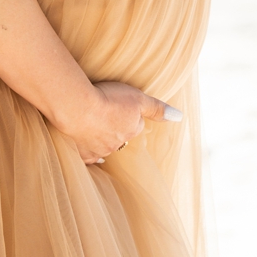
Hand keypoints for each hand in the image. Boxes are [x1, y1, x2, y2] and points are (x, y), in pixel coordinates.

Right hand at [55, 78, 179, 164]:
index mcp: (131, 130)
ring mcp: (99, 150)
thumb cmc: (107, 100)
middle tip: (106, 118)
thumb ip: (157, 108)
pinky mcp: (81, 153)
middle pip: (120, 139)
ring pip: (104, 148)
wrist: (76, 107)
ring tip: (95, 131)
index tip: (121, 109)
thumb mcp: (137, 98)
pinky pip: (88, 159)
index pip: (135, 126)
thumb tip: (179, 117)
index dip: (130, 116)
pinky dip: (89, 156)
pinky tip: (89, 154)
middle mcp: (117, 144)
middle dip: (115, 130)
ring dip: (101, 140)